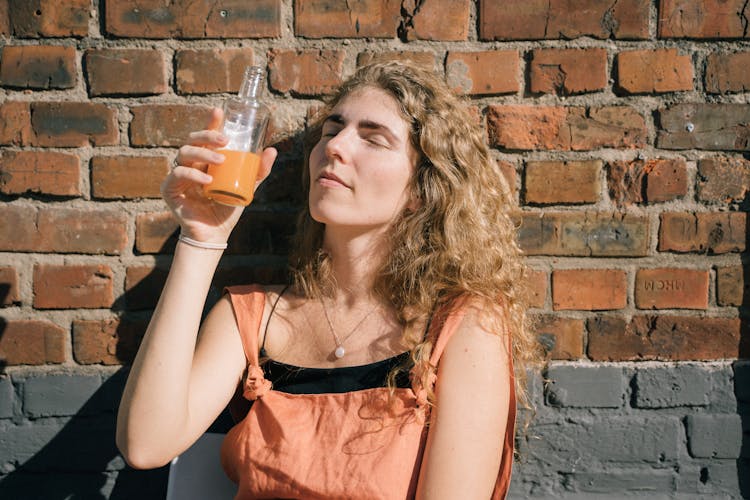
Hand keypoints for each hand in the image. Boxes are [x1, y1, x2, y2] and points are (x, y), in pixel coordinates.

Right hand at [161, 108, 277, 243]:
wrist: (215, 233)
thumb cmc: (227, 208)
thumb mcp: (247, 187)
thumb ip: (258, 171)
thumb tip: (272, 150)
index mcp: (205, 160)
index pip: (205, 136)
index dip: (210, 122)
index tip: (218, 111)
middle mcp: (190, 164)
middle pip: (192, 140)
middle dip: (207, 135)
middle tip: (225, 140)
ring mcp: (178, 175)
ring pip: (184, 153)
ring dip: (203, 153)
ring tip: (221, 160)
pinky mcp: (169, 189)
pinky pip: (178, 175)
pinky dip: (193, 175)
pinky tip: (207, 179)